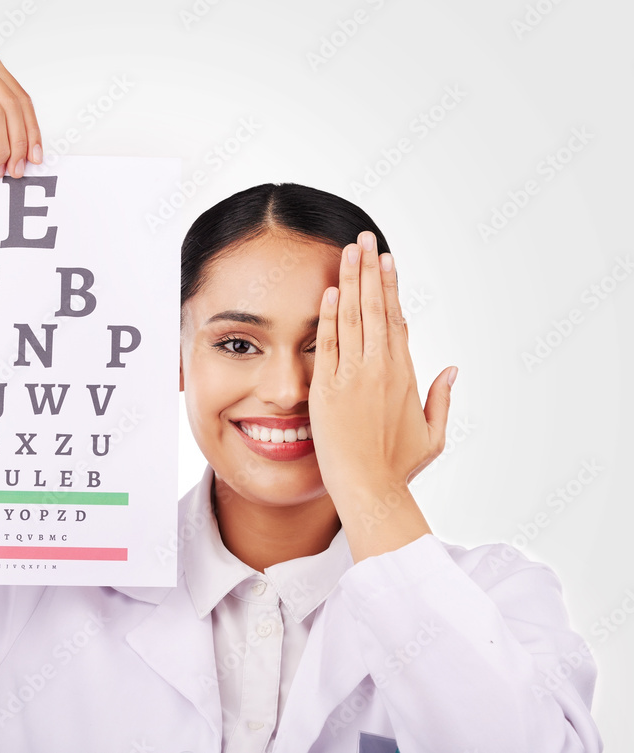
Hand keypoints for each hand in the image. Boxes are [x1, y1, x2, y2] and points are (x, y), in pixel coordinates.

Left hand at [309, 231, 457, 497]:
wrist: (369, 488)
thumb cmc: (398, 468)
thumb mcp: (432, 434)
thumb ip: (442, 399)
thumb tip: (453, 370)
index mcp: (405, 375)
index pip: (397, 320)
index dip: (391, 288)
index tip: (386, 262)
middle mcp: (381, 369)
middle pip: (376, 308)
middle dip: (369, 270)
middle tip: (364, 239)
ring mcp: (354, 376)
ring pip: (353, 317)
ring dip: (350, 281)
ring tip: (348, 250)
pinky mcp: (327, 388)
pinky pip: (328, 344)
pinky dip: (329, 316)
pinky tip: (329, 290)